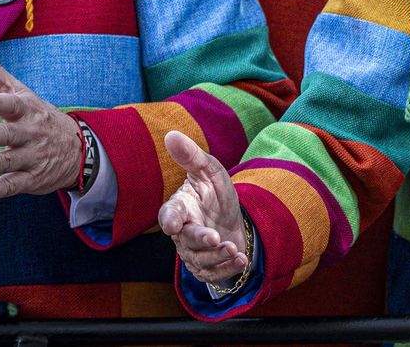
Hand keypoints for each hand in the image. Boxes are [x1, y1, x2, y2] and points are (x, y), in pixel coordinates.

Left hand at [0, 43, 80, 200]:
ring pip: (8, 162)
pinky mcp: (31, 179)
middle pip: (9, 134)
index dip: (0, 103)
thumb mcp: (22, 93)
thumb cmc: (39, 117)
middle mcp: (30, 133)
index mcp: (27, 110)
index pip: (14, 105)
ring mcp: (32, 157)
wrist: (78, 149)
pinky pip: (13, 186)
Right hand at [158, 131, 250, 285]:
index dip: (170, 219)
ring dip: (217, 256)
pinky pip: (212, 274)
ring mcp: (192, 252)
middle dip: (200, 240)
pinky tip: (240, 260)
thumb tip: (171, 135)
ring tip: (233, 248)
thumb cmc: (215, 193)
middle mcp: (182, 233)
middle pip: (186, 240)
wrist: (232, 220)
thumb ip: (192, 156)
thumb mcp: (210, 171)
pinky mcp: (205, 268)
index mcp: (180, 208)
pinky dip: (227, 269)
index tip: (172, 224)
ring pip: (199, 260)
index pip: (169, 214)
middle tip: (215, 238)